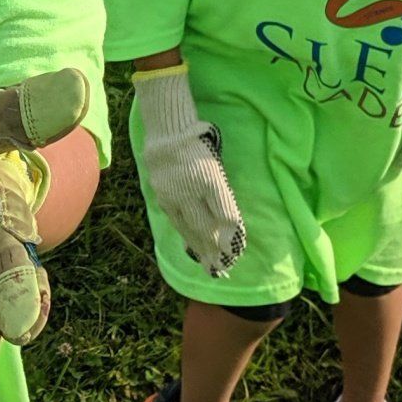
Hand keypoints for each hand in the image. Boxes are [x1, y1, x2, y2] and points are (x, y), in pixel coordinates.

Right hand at [133, 64, 244, 277]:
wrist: (167, 132)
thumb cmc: (200, 144)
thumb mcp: (217, 165)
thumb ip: (222, 194)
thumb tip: (230, 224)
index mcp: (210, 178)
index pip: (225, 215)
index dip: (232, 235)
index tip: (239, 250)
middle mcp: (190, 189)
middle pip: (206, 227)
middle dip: (217, 250)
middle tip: (226, 269)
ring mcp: (173, 194)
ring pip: (189, 228)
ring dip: (201, 249)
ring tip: (210, 266)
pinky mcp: (162, 197)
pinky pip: (176, 221)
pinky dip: (186, 236)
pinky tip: (192, 247)